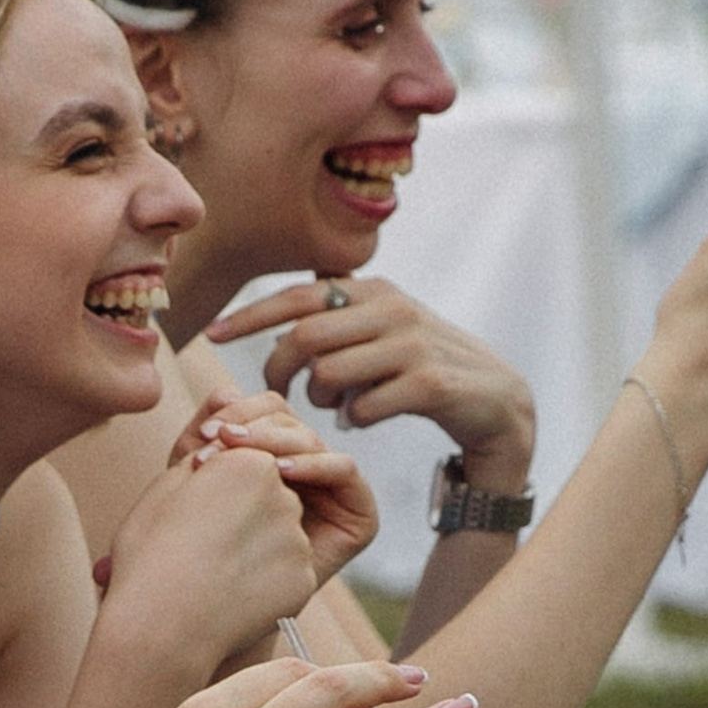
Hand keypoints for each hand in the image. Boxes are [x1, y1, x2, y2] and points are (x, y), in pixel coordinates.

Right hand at [101, 414, 321, 665]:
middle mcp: (283, 495)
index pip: (248, 466)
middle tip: (203, 548)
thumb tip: (223, 452)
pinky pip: (287, 575)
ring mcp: (297, 540)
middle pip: (270, 499)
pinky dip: (265, 584)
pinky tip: (232, 598)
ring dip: (256, 551)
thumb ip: (203, 461)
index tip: (196, 515)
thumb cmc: (149, 556)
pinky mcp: (304, 580)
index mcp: (248, 463)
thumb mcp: (166, 490)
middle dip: (246, 517)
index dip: (221, 490)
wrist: (160, 627)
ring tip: (214, 576)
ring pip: (281, 538)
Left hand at [179, 387, 378, 589]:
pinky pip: (345, 470)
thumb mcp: (194, 481)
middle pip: (290, 421)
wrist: (212, 614)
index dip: (237, 413)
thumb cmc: (197, 548)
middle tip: (218, 444)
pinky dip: (315, 464)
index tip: (203, 435)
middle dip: (253, 429)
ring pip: (314, 441)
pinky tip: (281, 474)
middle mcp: (305, 469)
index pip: (266, 410)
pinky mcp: (359, 516)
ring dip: (277, 442)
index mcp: (271, 456)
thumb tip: (227, 389)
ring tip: (241, 454)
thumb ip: (206, 434)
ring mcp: (333, 491)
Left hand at [206, 276, 537, 475]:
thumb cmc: (424, 368)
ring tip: (335, 405)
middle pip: (304, 338)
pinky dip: (353, 420)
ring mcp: (412, 345)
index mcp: (373, 290)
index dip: (251, 316)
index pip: (298, 295)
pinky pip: (363, 408)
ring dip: (320, 400)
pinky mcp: (429, 384)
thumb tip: (303, 288)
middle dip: (279, 371)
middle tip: (277, 396)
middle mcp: (391, 309)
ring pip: (329, 376)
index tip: (212, 334)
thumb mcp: (385, 327)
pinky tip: (362, 419)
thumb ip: (346, 311)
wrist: (494, 402)